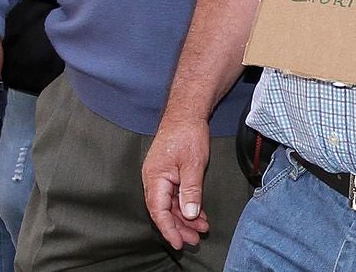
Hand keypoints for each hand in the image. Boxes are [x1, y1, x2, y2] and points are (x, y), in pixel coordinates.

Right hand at [142, 116, 211, 249]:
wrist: (186, 113)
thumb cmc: (187, 134)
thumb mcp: (193, 164)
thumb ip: (191, 191)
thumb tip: (189, 215)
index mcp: (155, 177)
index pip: (159, 211)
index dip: (169, 229)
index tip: (180, 243)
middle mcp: (153, 179)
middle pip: (163, 211)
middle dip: (180, 227)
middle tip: (195, 239)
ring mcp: (160, 176)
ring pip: (170, 205)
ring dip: (185, 218)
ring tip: (201, 229)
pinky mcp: (167, 173)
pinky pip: (174, 195)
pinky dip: (186, 205)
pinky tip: (198, 214)